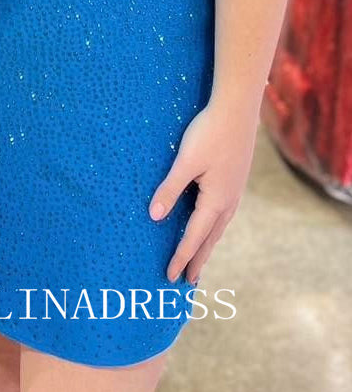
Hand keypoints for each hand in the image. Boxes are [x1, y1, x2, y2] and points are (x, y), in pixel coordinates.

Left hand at [148, 98, 258, 284]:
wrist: (237, 111)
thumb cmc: (209, 133)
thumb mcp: (185, 162)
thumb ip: (170, 189)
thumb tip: (154, 217)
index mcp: (215, 201)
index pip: (193, 237)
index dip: (181, 257)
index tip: (170, 276)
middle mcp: (228, 202)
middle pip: (209, 239)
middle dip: (197, 259)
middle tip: (187, 280)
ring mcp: (234, 192)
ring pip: (218, 228)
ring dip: (206, 245)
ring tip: (198, 260)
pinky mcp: (234, 181)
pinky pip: (222, 214)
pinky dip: (213, 228)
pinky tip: (210, 225)